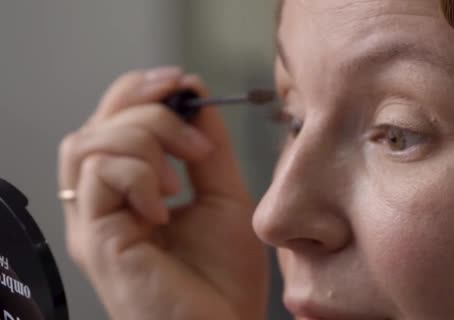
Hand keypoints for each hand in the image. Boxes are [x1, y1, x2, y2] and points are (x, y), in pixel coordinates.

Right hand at [58, 67, 267, 319]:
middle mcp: (103, 204)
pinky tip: (168, 204)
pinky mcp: (93, 239)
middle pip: (96, 124)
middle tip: (191, 127)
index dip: (140, 92)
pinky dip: (139, 175)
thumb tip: (196, 95)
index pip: (114, 122)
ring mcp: (94, 222)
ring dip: (145, 141)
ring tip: (184, 177)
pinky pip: (98, 175)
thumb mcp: (223, 196)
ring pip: (91, 143)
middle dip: (145, 108)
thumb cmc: (224, 279)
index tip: (181, 83)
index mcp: (130, 192)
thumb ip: (208, 149)